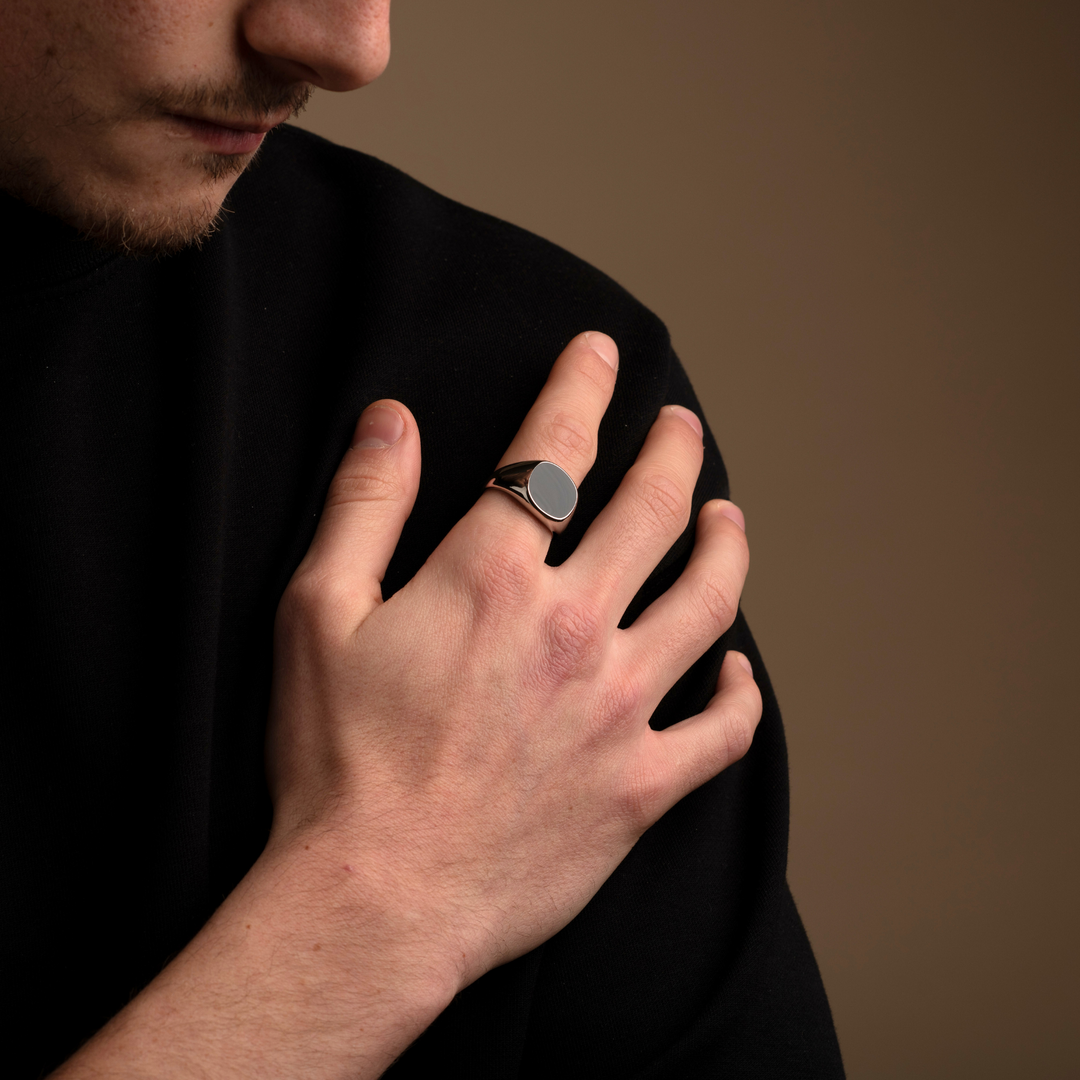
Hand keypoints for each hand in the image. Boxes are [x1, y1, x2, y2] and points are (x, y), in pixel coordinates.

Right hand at [265, 330, 760, 987]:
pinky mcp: (640, 787)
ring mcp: (619, 708)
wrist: (375, 900)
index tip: (602, 352)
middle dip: (672, 451)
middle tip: (681, 424)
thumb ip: (364, 505)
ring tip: (730, 514)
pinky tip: (738, 670)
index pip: (554, 451)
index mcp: (494, 579)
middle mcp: (574, 629)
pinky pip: (721, 732)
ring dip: (727, 546)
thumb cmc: (337, 759)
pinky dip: (741, 695)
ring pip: (707, 601)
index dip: (581, 387)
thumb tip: (393, 418)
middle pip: (651, 511)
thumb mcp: (317, 613)